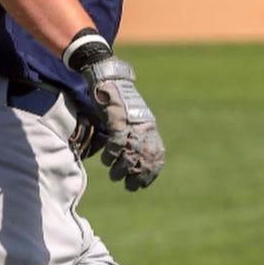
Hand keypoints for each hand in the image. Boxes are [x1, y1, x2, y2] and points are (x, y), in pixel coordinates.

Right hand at [85, 57, 164, 190]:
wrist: (110, 78)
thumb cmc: (116, 102)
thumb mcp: (129, 120)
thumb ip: (132, 136)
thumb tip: (129, 158)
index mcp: (150, 129)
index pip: (157, 156)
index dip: (151, 173)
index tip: (142, 185)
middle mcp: (144, 128)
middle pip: (145, 158)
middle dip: (137, 176)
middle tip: (128, 186)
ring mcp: (132, 124)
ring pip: (131, 154)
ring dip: (122, 169)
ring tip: (114, 175)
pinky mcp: (118, 120)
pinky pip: (117, 143)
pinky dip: (111, 154)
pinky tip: (106, 159)